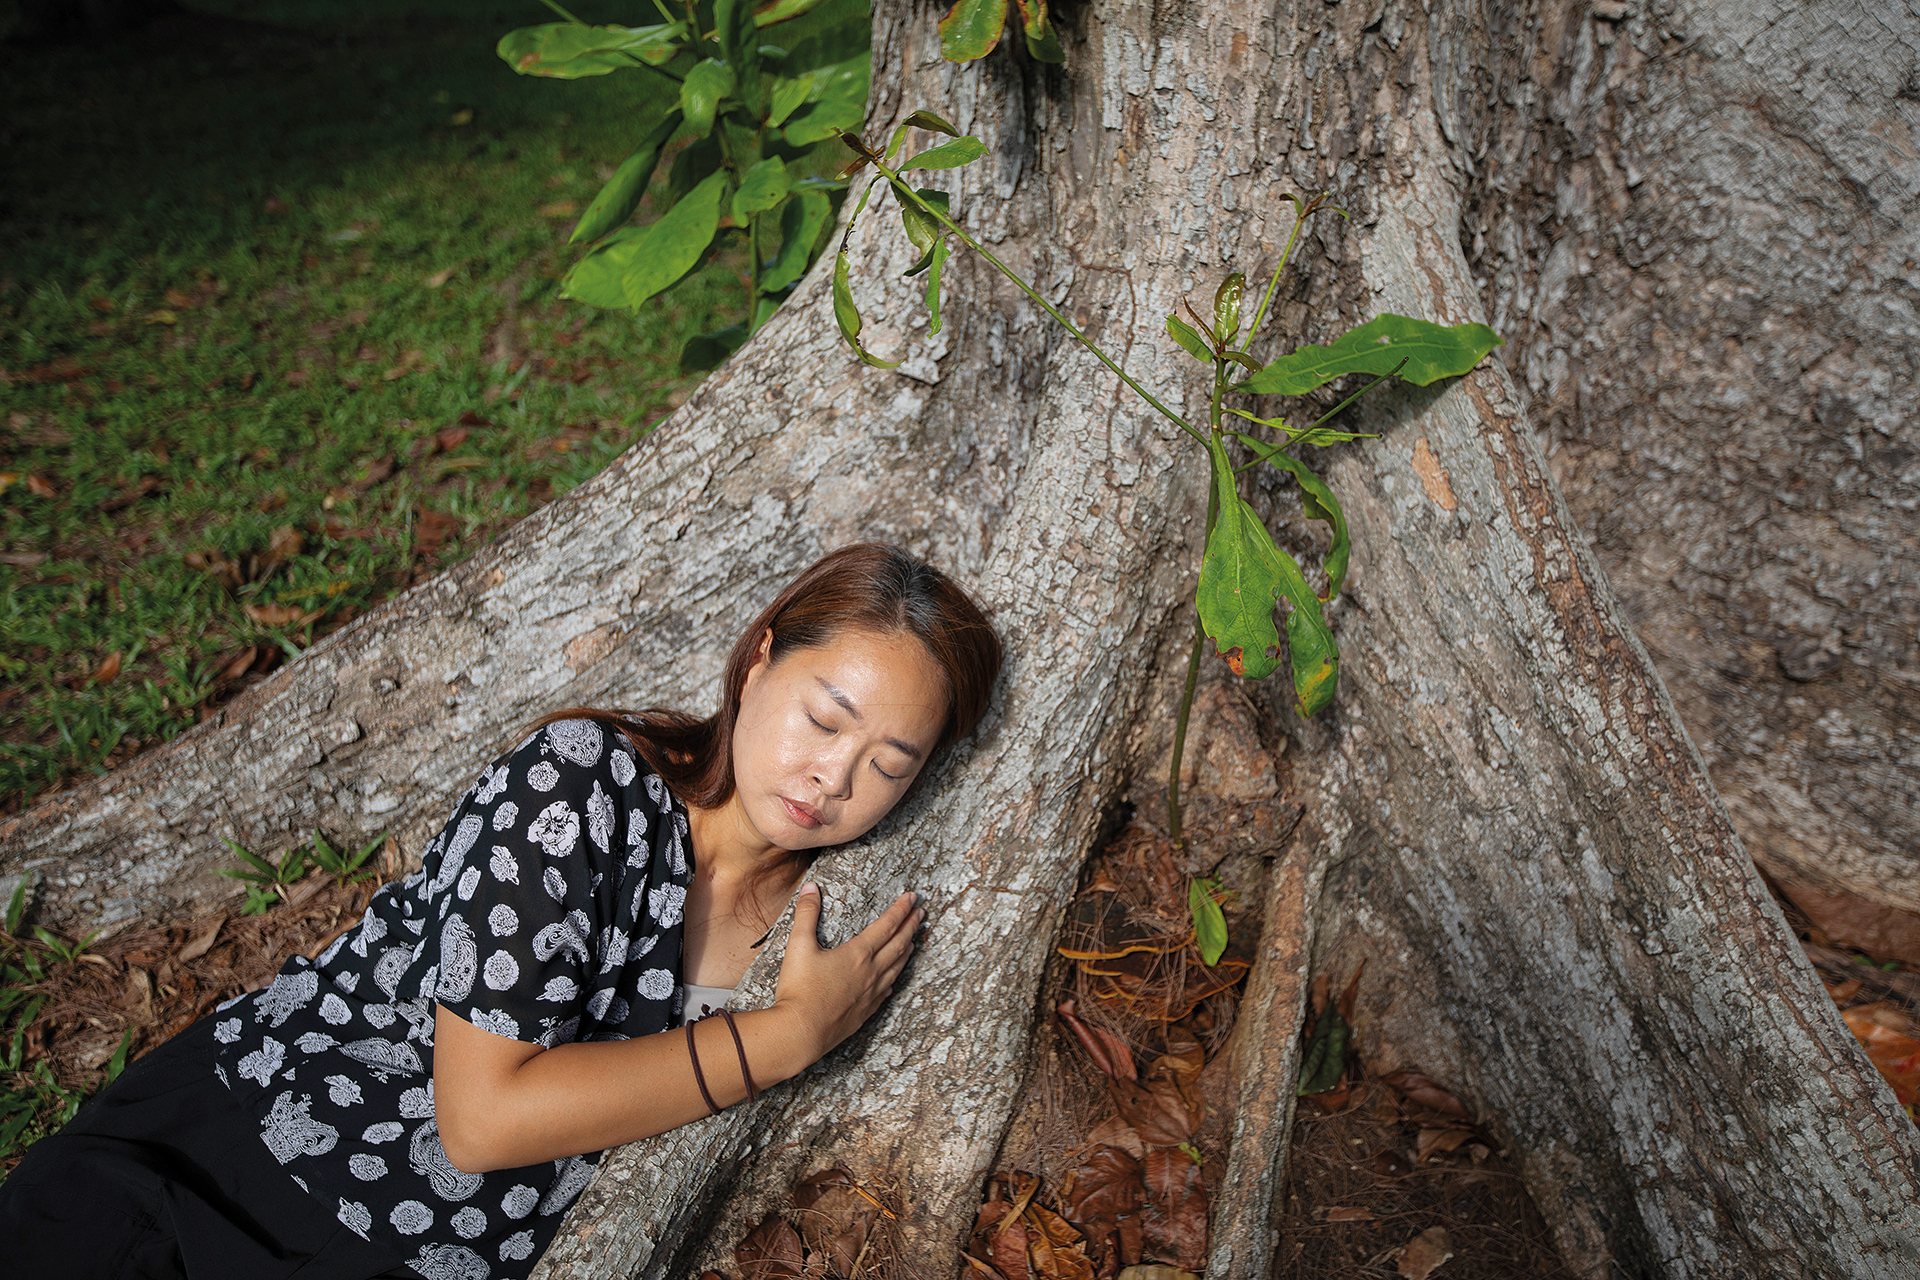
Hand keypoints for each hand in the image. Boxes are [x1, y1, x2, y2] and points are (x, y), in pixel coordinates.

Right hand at [772, 884, 922, 1065]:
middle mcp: (871, 973)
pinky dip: (893, 979)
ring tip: (914, 942)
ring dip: (907, 951)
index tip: (912, 897)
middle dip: (911, 926)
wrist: (800, 1032)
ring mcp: (871, 994)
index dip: (900, 909)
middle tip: (921, 913)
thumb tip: (812, 887)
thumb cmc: (798, 990)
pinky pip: (886, 991)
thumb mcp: (798, 945)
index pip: (886, 925)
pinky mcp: (865, 1012)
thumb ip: (806, 913)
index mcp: (858, 954)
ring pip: (896, 968)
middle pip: (898, 944)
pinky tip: (893, 980)